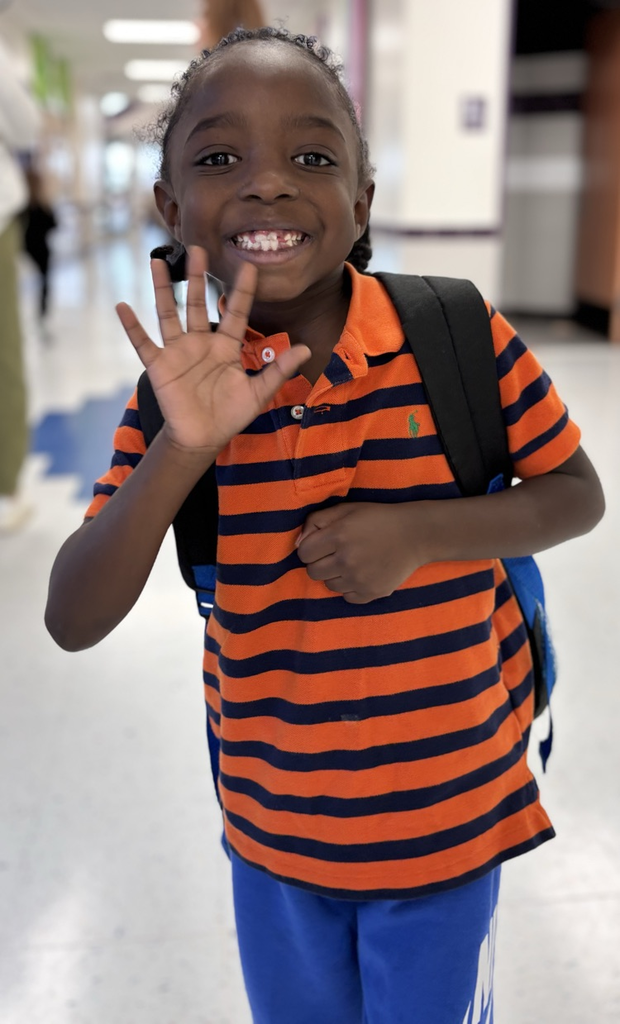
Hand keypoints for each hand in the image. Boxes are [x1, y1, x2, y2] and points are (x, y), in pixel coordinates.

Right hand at [115, 246, 309, 455]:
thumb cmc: (230, 415)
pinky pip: (143, 342)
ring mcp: (178, 351)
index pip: (235, 312)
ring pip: (168, 313)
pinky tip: (122, 306)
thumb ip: (279, 369)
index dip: (242, 291)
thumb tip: (307, 349)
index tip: (249, 266)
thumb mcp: (259, 392)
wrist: (203, 439)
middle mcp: (200, 343)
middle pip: (196, 303)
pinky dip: (132, 326)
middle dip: (197, 277)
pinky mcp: (159, 365)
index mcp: (225, 347)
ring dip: (161, 288)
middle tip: (197, 248)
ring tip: (156, 261)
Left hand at [296, 502, 429, 603]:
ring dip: (335, 575)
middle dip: (320, 563)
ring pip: (329, 586)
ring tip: (352, 562)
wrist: (415, 535)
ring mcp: (359, 579)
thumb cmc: (377, 519)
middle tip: (336, 554)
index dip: (310, 548)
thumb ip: (316, 521)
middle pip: (313, 572)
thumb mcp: (346, 509)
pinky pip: (347, 597)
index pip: (303, 553)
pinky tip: (362, 574)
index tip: (323, 544)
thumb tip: (297, 544)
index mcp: (338, 535)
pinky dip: (351, 588)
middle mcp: (346, 559)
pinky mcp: (371, 593)